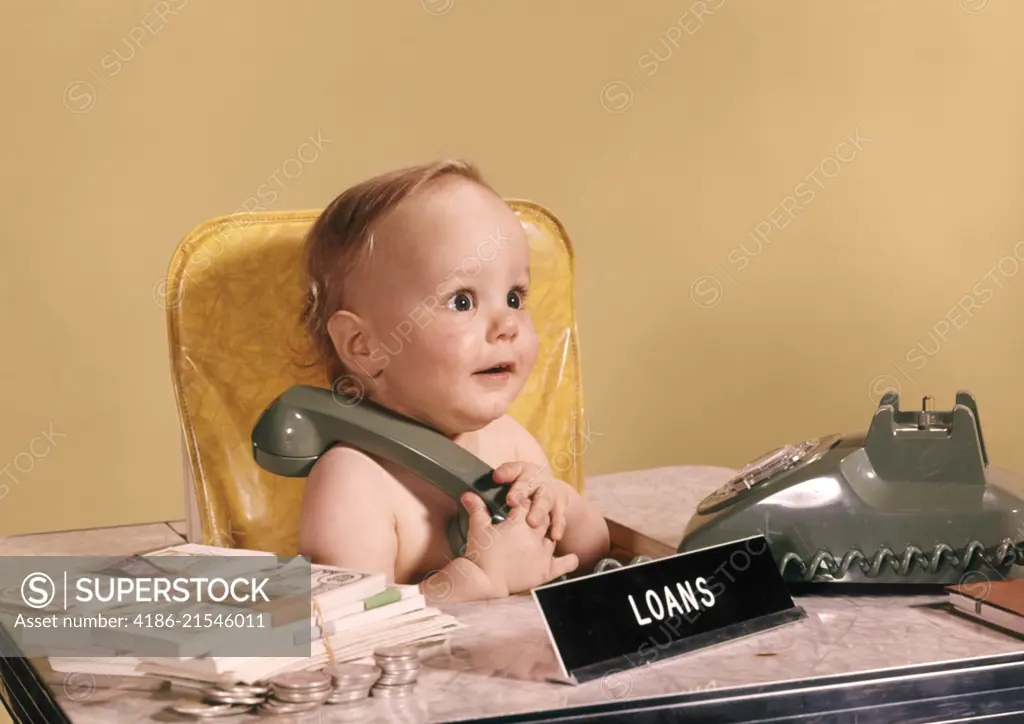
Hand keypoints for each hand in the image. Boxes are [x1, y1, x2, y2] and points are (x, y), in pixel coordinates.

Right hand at [461, 492, 578, 595]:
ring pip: (552, 537)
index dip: (523, 502)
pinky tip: (572, 558)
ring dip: (548, 535)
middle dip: (538, 515)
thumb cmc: (480, 555)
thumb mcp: (477, 528)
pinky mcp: (544, 571)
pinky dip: (568, 561)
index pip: (526, 504)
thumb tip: (468, 494)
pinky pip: (563, 565)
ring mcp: (541, 554)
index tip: (519, 503)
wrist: (484, 582)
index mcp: (519, 523)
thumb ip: (476, 509)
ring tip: (542, 537)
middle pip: (543, 518)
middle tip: (531, 517)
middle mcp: (534, 536)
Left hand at [492, 462, 572, 541]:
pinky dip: (557, 527)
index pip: (512, 469)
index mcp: (522, 471)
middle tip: (512, 501)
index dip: (505, 473)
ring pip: (545, 501)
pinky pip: (560, 518)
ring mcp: (550, 494)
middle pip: (529, 484)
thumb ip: (497, 486)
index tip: (496, 478)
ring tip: (533, 523)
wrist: (550, 489)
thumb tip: (479, 498)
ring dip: (539, 511)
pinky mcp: (560, 508)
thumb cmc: (523, 487)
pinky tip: (554, 536)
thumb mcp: (511, 480)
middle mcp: (537, 481)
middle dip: (520, 492)